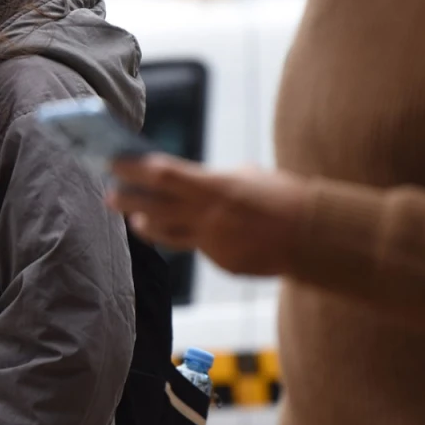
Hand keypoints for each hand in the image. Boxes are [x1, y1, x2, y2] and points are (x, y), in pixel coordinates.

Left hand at [106, 154, 307, 276]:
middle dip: (126, 202)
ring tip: (136, 219)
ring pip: (166, 235)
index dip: (132, 169)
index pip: (160, 175)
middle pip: (152, 208)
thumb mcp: (246, 176)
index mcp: (213, 187)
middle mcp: (206, 217)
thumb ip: (212, 181)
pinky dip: (201, 239)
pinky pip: (201, 248)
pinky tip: (215, 233)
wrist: (316, 236)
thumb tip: (190, 183)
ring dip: (148, 225)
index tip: (111, 162)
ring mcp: (211, 243)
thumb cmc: (283, 196)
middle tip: (108, 195)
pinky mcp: (221, 263)